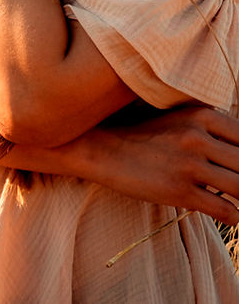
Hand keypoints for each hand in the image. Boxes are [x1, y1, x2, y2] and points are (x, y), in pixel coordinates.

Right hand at [87, 106, 238, 223]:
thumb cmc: (145, 134)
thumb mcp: (179, 118)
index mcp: (201, 114)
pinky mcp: (180, 191)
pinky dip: (234, 216)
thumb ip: (210, 127)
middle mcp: (197, 137)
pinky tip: (230, 214)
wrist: (105, 149)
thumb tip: (238, 147)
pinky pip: (224, 210)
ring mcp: (189, 165)